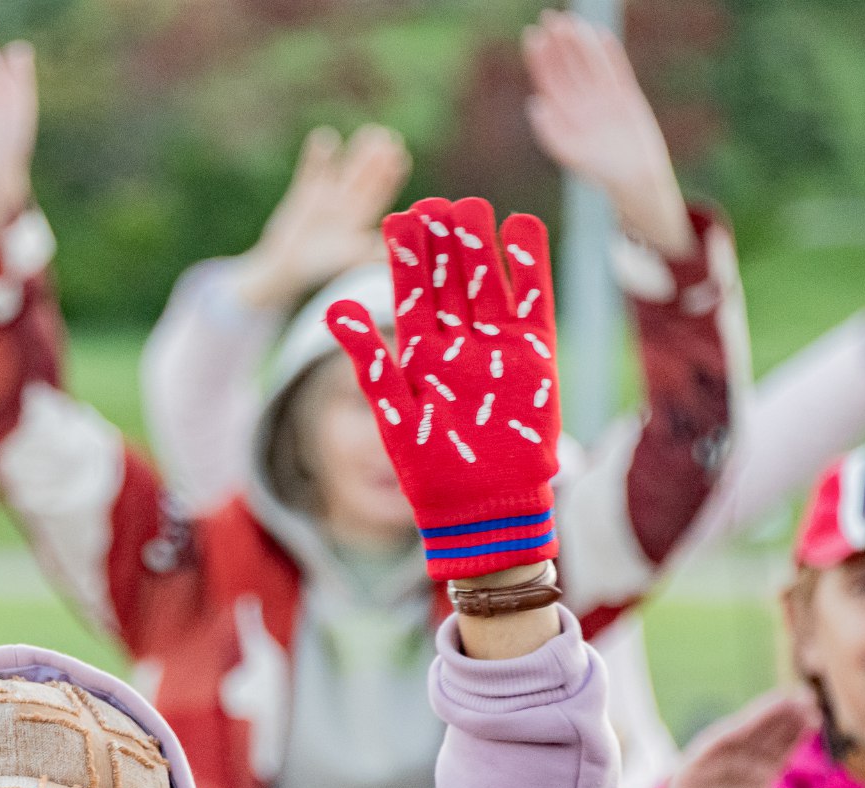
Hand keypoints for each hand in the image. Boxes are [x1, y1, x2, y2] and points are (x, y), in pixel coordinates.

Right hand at [238, 124, 413, 313]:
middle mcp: (346, 205)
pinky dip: (317, 155)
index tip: (400, 156)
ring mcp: (325, 197)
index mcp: (361, 219)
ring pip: (344, 169)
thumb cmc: (318, 269)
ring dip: (356, 152)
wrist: (284, 271)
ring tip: (368, 132)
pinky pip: (311, 169)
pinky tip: (324, 136)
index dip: (390, 175)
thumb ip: (370, 251)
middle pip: (365, 176)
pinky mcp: (303, 193)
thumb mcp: (349, 259)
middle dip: (376, 158)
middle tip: (387, 136)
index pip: (380, 192)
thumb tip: (394, 248)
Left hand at [326, 197, 562, 580]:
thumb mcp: (395, 413)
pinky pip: (532, 301)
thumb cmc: (433, 470)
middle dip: (442, 243)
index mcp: (419, 356)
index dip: (405, 257)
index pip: (411, 295)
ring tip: (470, 206)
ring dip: (479, 247)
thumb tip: (331, 310)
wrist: (486, 509)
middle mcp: (457, 344)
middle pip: (450, 281)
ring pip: (487, 284)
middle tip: (433, 201)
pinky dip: (530, 267)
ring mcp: (497, 346)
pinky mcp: (533, 355)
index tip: (397, 217)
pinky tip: (522, 228)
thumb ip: (369, 360)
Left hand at [522, 10, 694, 260]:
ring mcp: (604, 98)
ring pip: (589, 63)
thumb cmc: (600, 173)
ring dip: (580, 43)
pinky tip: (600, 35)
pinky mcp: (626, 96)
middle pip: (567, 67)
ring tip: (571, 21)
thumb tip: (535, 104)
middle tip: (550, 18)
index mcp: (564, 117)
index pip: (549, 81)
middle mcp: (582, 104)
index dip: (540, 59)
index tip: (533, 36)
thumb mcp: (570, 154)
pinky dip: (609, 52)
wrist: (635, 180)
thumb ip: (551, 132)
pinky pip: (616, 69)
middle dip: (557, 44)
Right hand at [665, 693, 843, 787]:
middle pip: (770, 729)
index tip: (818, 716)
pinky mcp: (701, 756)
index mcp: (761, 769)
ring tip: (789, 697)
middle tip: (810, 696)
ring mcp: (722, 753)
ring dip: (768, 711)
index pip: (784, 744)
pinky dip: (740, 726)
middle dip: (789, 713)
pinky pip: (723, 738)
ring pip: (749, 727)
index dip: (800, 730)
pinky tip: (756, 715)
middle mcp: (744, 755)